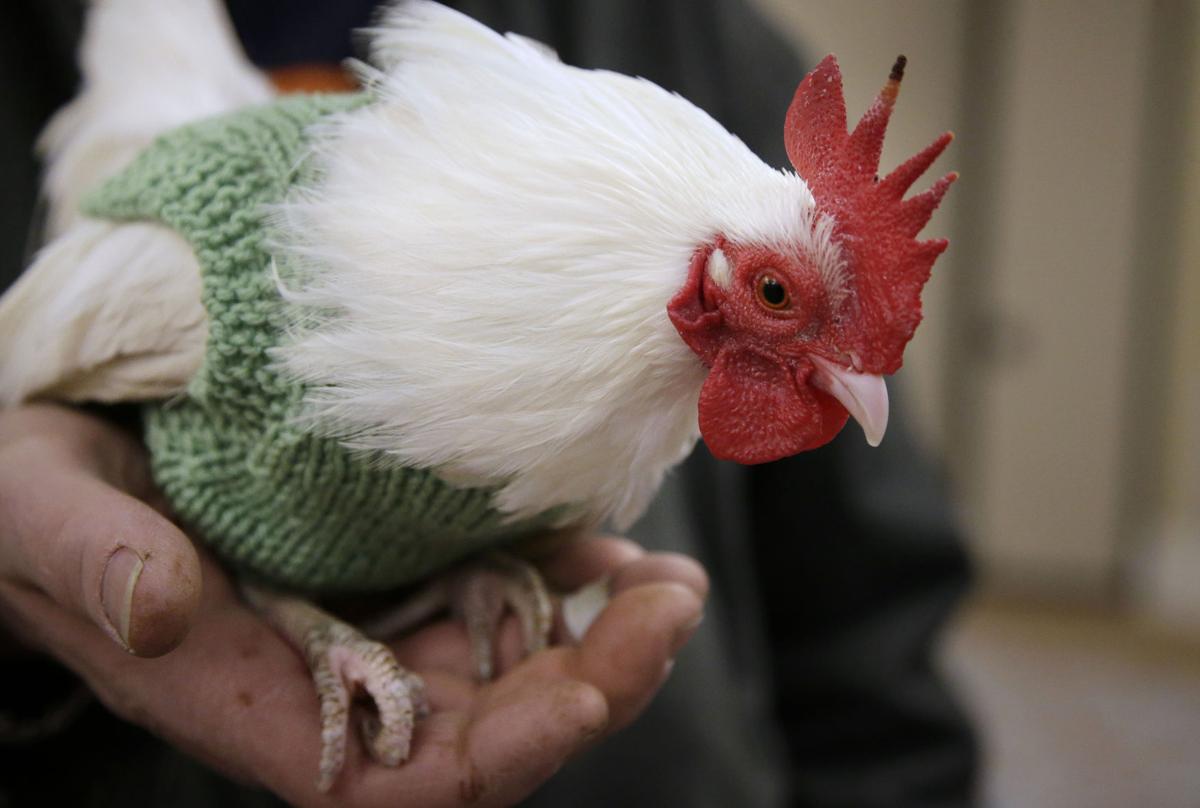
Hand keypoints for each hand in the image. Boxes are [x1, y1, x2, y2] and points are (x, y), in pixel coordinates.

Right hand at [0, 404, 707, 807]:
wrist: (60, 456)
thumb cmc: (32, 491)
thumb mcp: (37, 507)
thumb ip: (91, 561)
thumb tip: (162, 611)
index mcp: (244, 692)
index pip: (393, 776)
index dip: (499, 755)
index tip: (587, 690)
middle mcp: (324, 678)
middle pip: (482, 728)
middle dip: (591, 683)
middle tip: (672, 601)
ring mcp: (362, 623)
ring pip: (501, 664)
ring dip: (595, 633)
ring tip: (668, 579)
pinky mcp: (381, 566)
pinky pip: (487, 594)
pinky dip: (556, 576)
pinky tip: (605, 541)